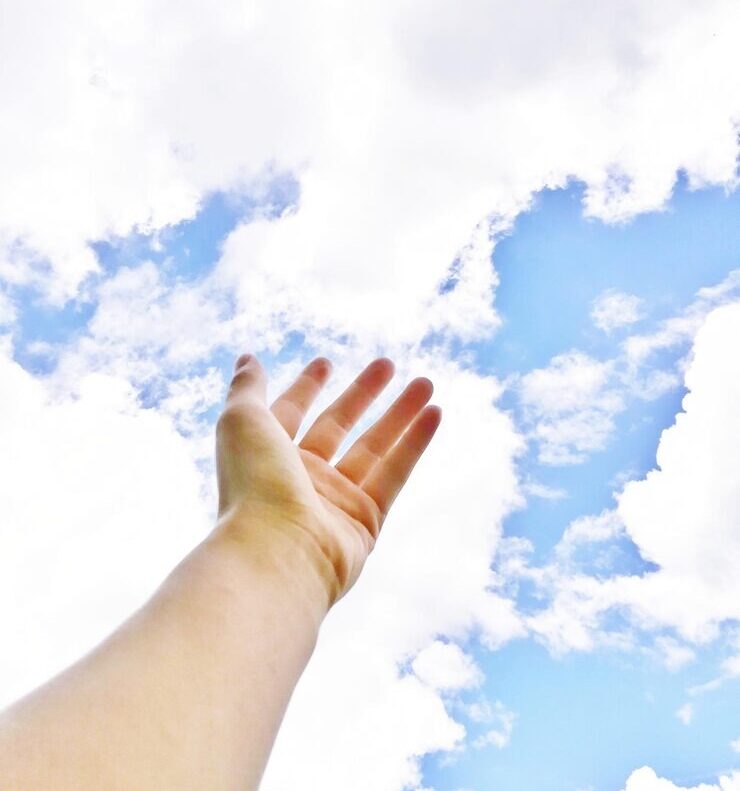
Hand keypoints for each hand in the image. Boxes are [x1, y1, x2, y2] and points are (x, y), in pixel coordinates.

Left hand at [213, 354, 441, 606]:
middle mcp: (301, 478)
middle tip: (387, 364)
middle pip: (338, 426)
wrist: (276, 552)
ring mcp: (335, 501)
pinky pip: (394, 474)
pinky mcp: (366, 521)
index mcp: (267, 454)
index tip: (327, 362)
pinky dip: (414, 444)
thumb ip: (249, 387)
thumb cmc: (253, 483)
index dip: (307, 387)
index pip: (291, 413)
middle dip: (363, 393)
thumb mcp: (242, 420)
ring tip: (426, 384)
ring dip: (400, 414)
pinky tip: (434, 414)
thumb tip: (248, 358)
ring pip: (374, 447)